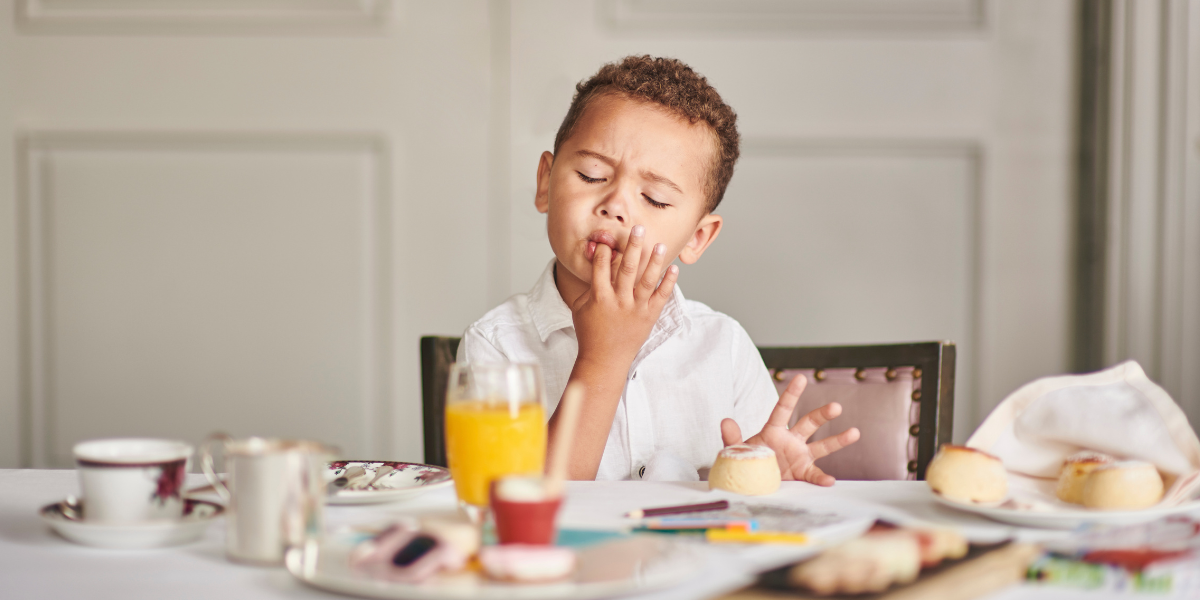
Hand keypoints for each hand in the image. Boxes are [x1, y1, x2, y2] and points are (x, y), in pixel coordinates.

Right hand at [570, 225, 677, 369]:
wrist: (605, 360)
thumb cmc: (590, 333)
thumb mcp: (581, 308)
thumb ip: (590, 286)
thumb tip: (597, 264)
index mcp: (600, 298)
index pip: (600, 268)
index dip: (603, 252)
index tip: (606, 239)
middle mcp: (619, 302)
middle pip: (626, 269)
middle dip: (633, 247)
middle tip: (638, 229)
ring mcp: (635, 309)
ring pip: (647, 281)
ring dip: (654, 261)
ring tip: (660, 244)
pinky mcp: (648, 317)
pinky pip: (660, 297)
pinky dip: (668, 283)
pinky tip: (674, 269)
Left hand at [720, 374, 860, 485]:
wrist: (750, 482)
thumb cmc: (745, 461)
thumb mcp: (735, 450)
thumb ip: (732, 437)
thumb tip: (725, 421)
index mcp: (774, 431)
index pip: (783, 409)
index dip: (792, 394)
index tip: (801, 377)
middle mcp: (791, 440)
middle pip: (809, 424)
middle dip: (822, 415)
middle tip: (836, 407)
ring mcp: (799, 456)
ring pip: (822, 446)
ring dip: (838, 440)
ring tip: (855, 432)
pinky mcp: (802, 472)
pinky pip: (814, 474)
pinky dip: (821, 478)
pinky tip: (829, 481)